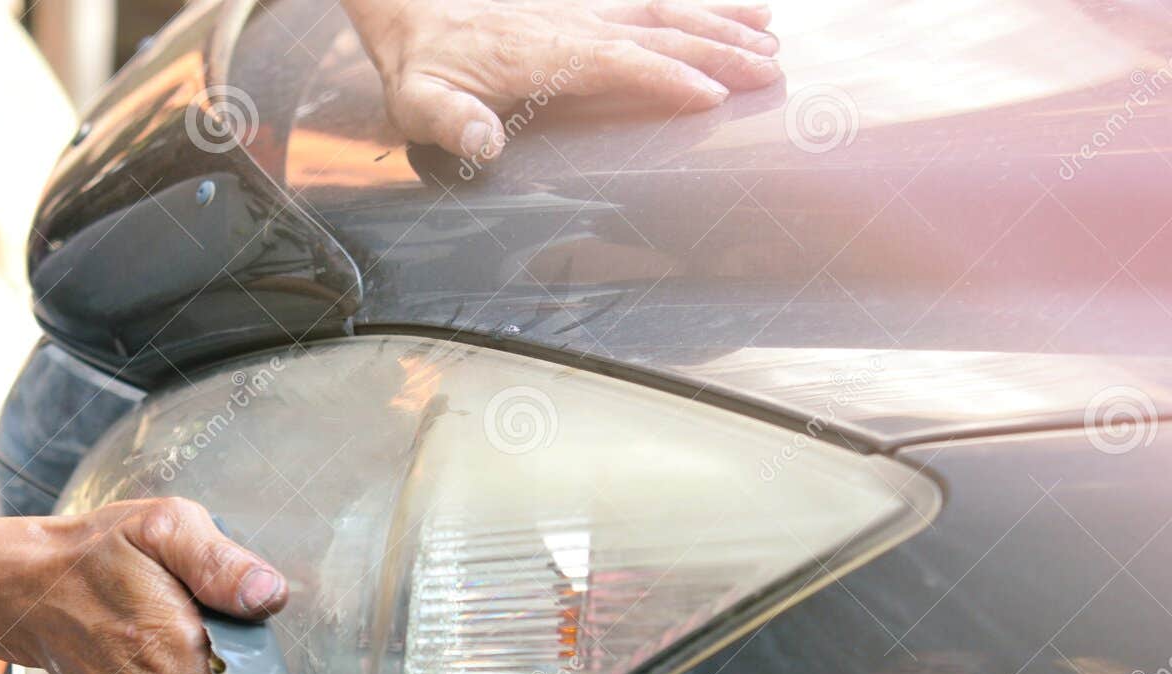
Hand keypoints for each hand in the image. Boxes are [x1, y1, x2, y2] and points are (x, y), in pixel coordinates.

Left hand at [343, 0, 780, 161]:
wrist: (416, 12)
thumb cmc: (424, 68)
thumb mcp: (420, 103)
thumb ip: (451, 123)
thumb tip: (484, 144)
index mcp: (542, 53)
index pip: (615, 64)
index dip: (662, 80)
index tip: (711, 97)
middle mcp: (575, 25)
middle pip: (657, 35)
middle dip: (716, 52)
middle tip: (769, 75)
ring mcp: (587, 12)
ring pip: (665, 13)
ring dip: (720, 25)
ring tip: (772, 41)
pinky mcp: (592, 8)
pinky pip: (655, 3)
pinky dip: (702, 7)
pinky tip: (743, 13)